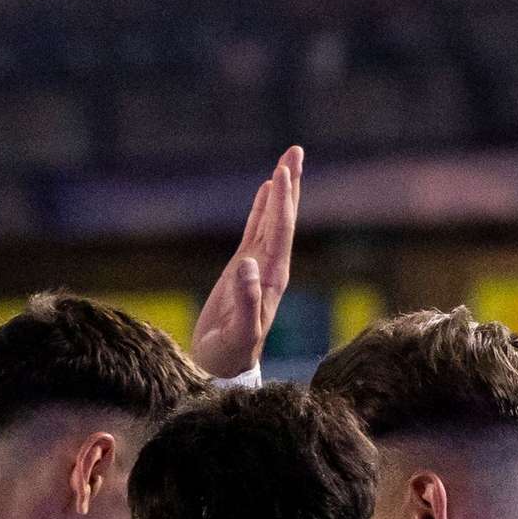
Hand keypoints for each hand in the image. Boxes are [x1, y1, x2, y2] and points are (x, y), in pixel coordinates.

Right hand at [189, 146, 303, 380]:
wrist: (223, 367)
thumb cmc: (229, 353)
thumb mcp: (238, 333)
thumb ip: (246, 301)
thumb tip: (247, 264)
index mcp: (272, 278)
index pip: (280, 233)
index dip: (282, 203)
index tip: (281, 174)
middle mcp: (271, 267)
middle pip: (283, 219)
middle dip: (289, 185)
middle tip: (295, 151)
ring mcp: (258, 266)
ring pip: (272, 220)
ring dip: (280, 190)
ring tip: (286, 160)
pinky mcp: (243, 269)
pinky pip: (257, 229)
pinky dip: (263, 207)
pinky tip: (267, 188)